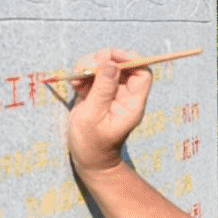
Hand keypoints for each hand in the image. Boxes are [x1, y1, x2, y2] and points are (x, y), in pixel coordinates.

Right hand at [67, 48, 153, 176]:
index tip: (108, 58)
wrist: (88, 159)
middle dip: (103, 60)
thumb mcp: (94, 115)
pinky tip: (75, 84)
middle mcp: (125, 95)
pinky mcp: (99, 92)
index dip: (129, 59)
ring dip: (89, 66)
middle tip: (86, 67)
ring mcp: (112, 93)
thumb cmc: (92, 143)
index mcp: (132, 102)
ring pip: (106, 66)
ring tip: (77, 79)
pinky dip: (83, 74)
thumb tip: (110, 63)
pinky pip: (94, 74)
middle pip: (122, 64)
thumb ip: (103, 88)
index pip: (142, 72)